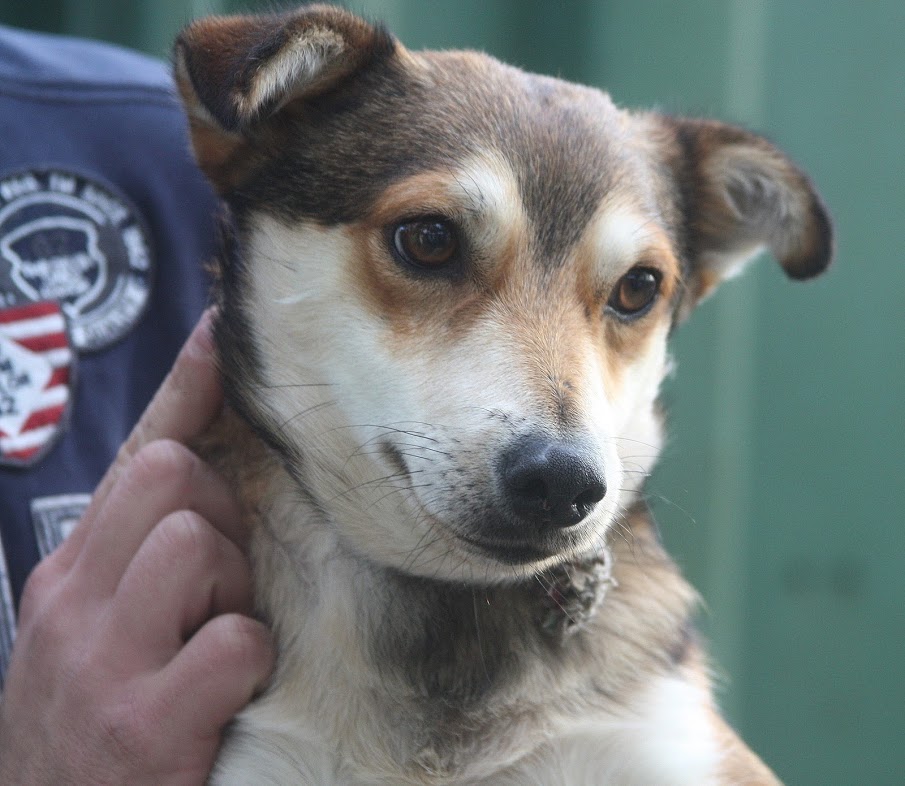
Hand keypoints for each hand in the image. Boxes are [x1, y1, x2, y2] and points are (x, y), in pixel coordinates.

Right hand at [0, 311, 274, 784]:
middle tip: (217, 588)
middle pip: (173, 475)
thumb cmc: (93, 726)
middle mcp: (73, 601)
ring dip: (230, 589)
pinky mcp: (143, 722)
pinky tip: (225, 696)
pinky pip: (233, 638)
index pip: (136, 453)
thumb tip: (213, 487)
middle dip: (219, 519)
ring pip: (197, 540)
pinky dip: (246, 662)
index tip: (223, 335)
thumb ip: (143, 562)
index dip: (186, 388)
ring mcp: (103, 661)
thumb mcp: (101, 633)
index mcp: (69, 574)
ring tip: (212, 641)